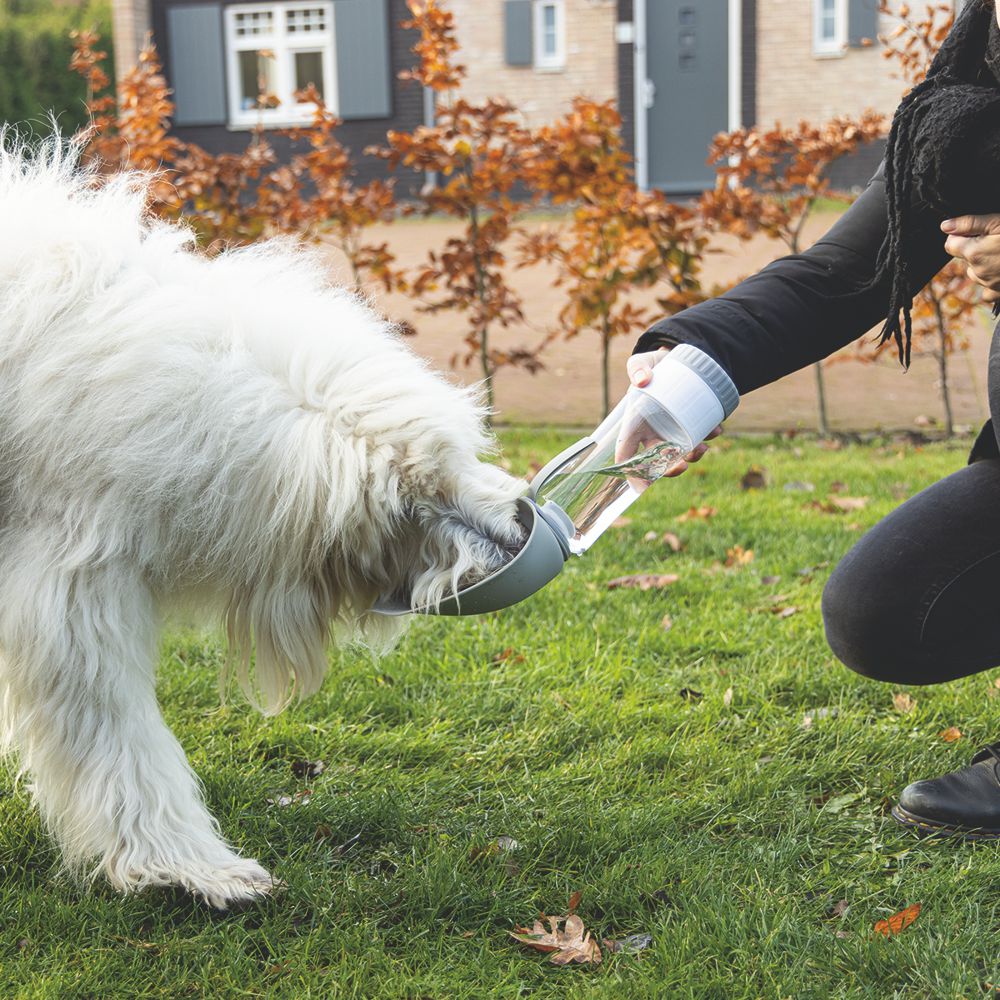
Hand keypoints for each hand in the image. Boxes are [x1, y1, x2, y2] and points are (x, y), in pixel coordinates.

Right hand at [622, 347, 721, 477]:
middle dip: (669, 468)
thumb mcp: (644, 361)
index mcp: (636, 423)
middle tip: (682, 466)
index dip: (630, 471)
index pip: (627, 451)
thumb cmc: (656, 364)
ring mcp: (674, 430)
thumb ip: (638, 367)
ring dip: (692, 456)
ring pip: (681, 452)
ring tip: (703, 448)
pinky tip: (716, 430)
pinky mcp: (692, 424)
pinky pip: (699, 436)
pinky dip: (708, 436)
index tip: (640, 488)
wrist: (680, 357)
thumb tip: (642, 379)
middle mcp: (653, 431)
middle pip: (657, 459)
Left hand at [941, 214, 999, 299]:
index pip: (950, 245)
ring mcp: (989, 284)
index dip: (961, 235)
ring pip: (976, 273)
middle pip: (964, 258)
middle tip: (998, 240)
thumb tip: (945, 226)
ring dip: (985, 264)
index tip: (976, 231)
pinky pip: (987, 291)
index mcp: (974, 253)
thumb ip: (970, 223)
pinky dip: (993, 281)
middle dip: (975, 248)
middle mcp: (977, 271)